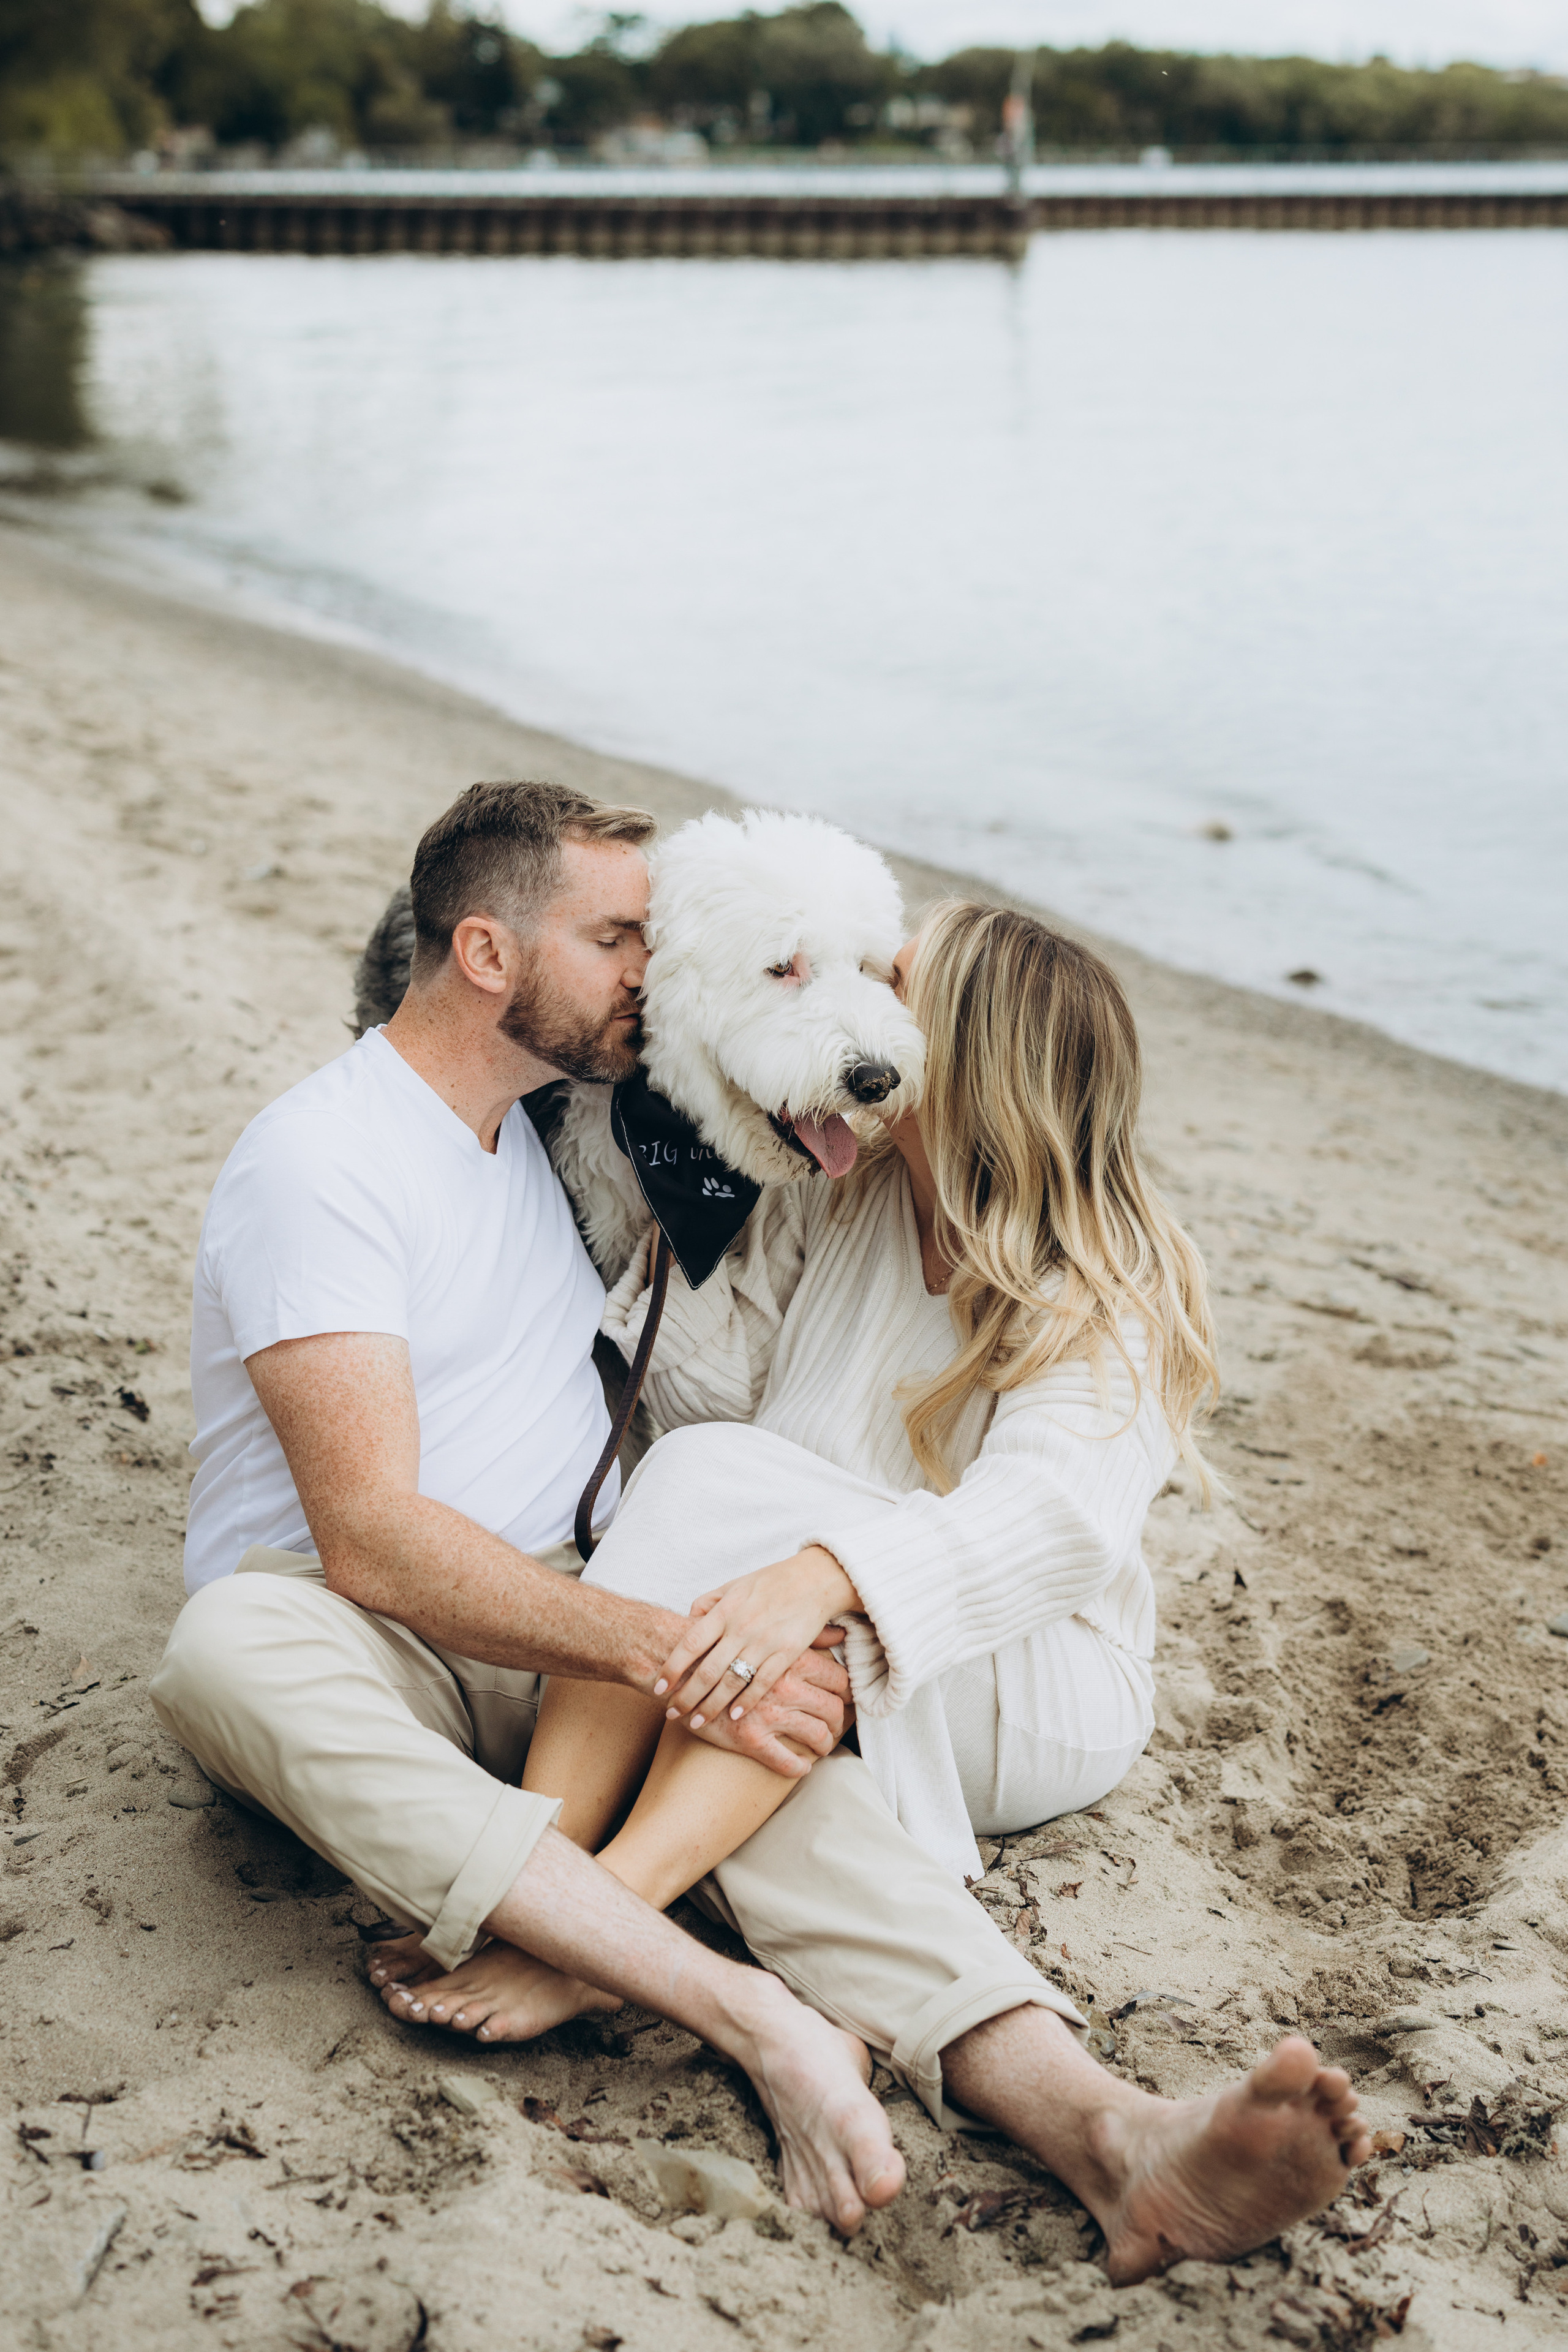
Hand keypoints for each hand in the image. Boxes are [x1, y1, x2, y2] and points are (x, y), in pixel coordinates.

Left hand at [655, 1547, 860, 1725]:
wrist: (815, 1579)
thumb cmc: (771, 1581)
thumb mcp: (735, 1585)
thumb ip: (708, 1602)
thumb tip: (686, 1620)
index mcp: (725, 1610)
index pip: (690, 1643)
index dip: (672, 1667)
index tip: (659, 1686)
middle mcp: (741, 1628)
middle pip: (707, 1670)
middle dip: (686, 1696)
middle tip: (672, 1713)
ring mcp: (764, 1642)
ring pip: (732, 1682)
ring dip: (712, 1705)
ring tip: (697, 1722)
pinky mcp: (787, 1653)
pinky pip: (763, 1683)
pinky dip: (747, 1701)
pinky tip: (735, 1716)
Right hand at [691, 1647, 854, 1778]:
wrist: (677, 1662)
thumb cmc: (726, 1645)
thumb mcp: (766, 1628)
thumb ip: (804, 1634)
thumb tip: (839, 1633)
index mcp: (792, 1659)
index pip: (839, 1679)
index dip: (846, 1693)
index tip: (845, 1700)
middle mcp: (786, 1686)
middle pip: (833, 1709)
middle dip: (838, 1723)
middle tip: (835, 1728)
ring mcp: (770, 1713)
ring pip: (816, 1735)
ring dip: (823, 1745)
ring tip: (821, 1747)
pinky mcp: (750, 1738)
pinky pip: (787, 1761)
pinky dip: (799, 1767)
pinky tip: (801, 1766)